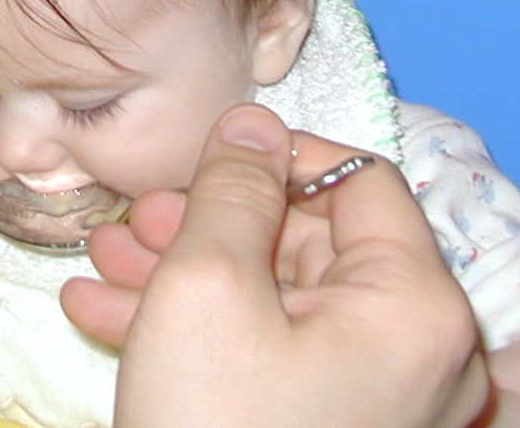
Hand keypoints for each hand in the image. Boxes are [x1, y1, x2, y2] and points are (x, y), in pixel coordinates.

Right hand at [61, 104, 490, 427]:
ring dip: (183, 274)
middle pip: (310, 245)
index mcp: (413, 305)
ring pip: (275, 304)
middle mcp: (418, 354)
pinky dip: (196, 334)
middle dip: (207, 222)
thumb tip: (254, 121)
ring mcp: (377, 405)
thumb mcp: (207, 286)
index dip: (273, 154)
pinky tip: (105, 316)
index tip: (198, 157)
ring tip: (101, 260)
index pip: (358, 179)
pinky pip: (269, 362)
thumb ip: (232, 189)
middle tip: (131, 216)